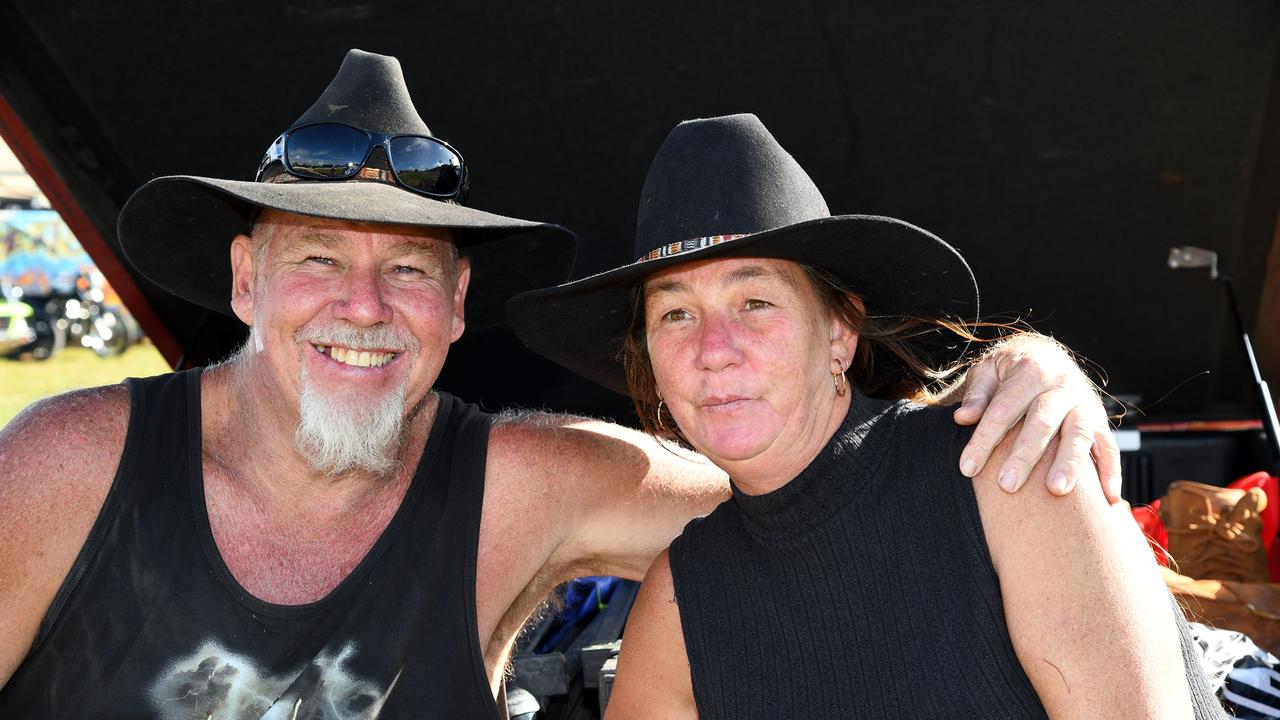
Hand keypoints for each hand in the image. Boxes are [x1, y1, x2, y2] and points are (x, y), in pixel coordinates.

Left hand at [953, 334, 1120, 501]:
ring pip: (1080, 434)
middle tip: (1007, 485)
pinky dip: (1111, 472)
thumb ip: (977, 394)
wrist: (1046, 355)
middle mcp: (1062, 386)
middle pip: (1042, 422)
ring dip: (1069, 464)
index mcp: (1030, 370)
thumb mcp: (988, 371)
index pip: (1003, 409)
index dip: (984, 440)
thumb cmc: (1010, 370)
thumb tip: (963, 417)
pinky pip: (1110, 447)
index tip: (967, 468)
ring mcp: (1085, 404)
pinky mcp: (1101, 421)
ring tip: (1055, 490)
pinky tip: (1107, 498)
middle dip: (1024, 455)